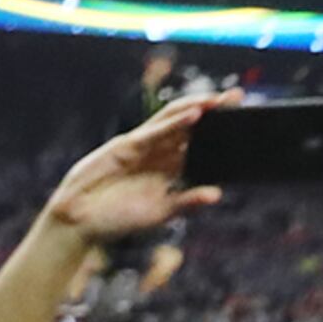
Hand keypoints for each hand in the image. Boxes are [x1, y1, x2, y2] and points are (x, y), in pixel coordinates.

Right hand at [41, 93, 225, 246]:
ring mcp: (141, 147)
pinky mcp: (125, 146)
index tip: (244, 119)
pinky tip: (194, 115)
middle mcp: (158, 153)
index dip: (219, 129)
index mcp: (168, 168)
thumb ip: (186, 202)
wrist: (78, 224)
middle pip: (190, 125)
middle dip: (213, 110)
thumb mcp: (158, 214)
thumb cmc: (115, 221)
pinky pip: (154, 131)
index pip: (199, 142)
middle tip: (238, 98)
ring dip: (197, 107)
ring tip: (220, 99)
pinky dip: (174, 122)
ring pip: (173, 120)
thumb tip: (217, 194)